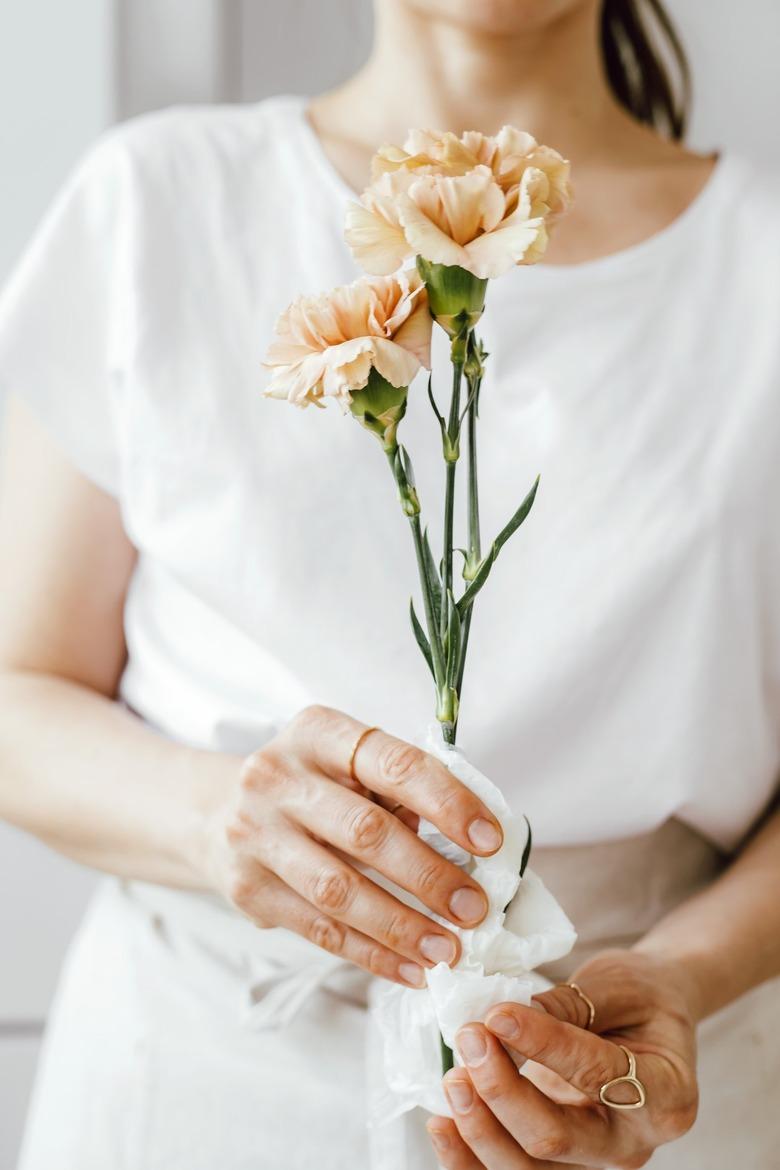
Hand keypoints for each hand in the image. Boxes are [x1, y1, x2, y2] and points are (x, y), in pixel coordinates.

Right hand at [204, 704, 502, 987]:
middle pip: (366, 832)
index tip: (490, 840)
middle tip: (475, 909)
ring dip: (402, 926)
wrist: (216, 812)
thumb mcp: (348, 764)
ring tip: (448, 949)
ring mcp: (255, 833)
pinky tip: (410, 968)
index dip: (448, 802)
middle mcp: (278, 777)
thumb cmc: (310, 786)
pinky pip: (319, 930)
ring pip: (339, 890)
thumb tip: (473, 842)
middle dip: (429, 876)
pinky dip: (372, 954)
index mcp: (318, 733)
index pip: (394, 763)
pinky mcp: (247, 888)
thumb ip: (399, 789)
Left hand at [428, 949, 699, 1168]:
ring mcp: (595, 1162)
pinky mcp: (562, 1164)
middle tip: (470, 1037)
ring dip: (481, 1128)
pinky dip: (471, 1158)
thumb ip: (570, 1005)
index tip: (498, 1014)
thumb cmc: (640, 999)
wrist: (650, 1021)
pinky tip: (442, 1126)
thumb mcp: (618, 986)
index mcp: (666, 1095)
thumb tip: (509, 1019)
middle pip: (557, 1137)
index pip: (598, 1075)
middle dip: (503, 1091)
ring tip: (453, 1079)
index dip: (545, 1045)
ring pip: (529, 1169)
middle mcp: (632, 1143)